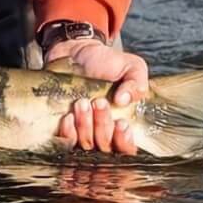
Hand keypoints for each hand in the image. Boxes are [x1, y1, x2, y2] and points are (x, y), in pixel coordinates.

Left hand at [48, 40, 148, 154]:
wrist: (76, 52)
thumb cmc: (106, 63)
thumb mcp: (132, 67)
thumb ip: (138, 83)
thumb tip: (124, 100)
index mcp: (124, 125)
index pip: (128, 150)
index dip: (125, 143)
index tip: (121, 124)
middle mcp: (104, 134)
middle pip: (106, 148)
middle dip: (103, 126)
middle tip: (99, 102)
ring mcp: (83, 134)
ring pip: (86, 145)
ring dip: (85, 125)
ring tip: (83, 102)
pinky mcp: (64, 129)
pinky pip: (66, 141)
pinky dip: (68, 131)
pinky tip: (69, 116)